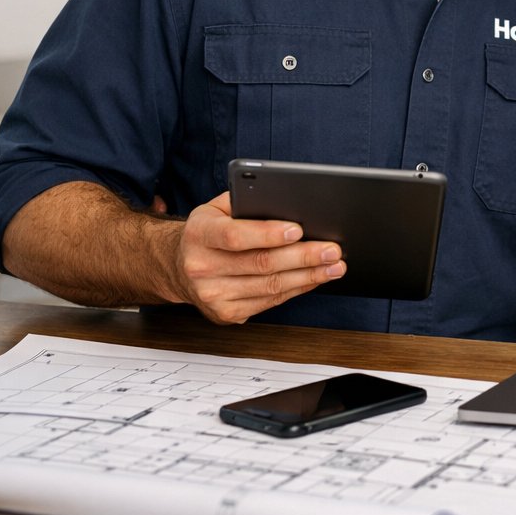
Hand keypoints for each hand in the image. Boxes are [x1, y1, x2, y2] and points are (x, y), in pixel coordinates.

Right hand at [171, 192, 345, 323]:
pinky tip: (315, 279)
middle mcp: (202, 267)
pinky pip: (270, 301)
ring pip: (270, 286)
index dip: (268, 234)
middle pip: (260, 264)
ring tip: (334, 266)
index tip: (298, 229)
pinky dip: (297, 289)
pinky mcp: (227, 313)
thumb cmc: (209, 231)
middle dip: (302, 256)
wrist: (181, 266)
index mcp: (199, 234)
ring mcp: (213, 294)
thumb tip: (288, 202)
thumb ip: (247, 201)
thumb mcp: (217, 208)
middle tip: (331, 249)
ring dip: (308, 276)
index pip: (235, 235)